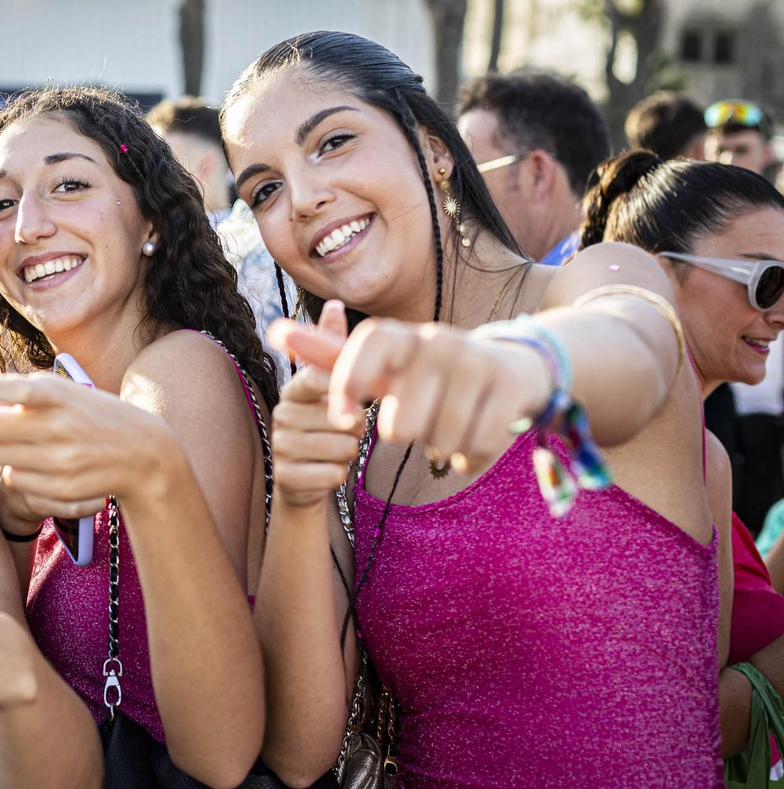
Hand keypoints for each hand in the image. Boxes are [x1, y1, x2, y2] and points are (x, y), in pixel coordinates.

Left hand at [0, 372, 175, 517]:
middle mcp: (55, 426)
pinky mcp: (61, 487)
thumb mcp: (65, 391)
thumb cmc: (94, 414)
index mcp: (55, 395)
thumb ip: (21, 389)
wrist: (143, 454)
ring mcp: (58, 460)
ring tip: (16, 441)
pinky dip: (16, 469)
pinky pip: (14, 478)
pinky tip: (35, 463)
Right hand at [263, 301, 363, 509]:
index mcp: (293, 388)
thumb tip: (335, 302)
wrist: (303, 479)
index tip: (355, 398)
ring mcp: (280, 446)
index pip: (319, 378)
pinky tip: (326, 470)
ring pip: (342, 447)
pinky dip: (339, 474)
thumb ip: (333, 347)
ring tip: (334, 450)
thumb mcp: (331, 386)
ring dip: (348, 452)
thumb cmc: (324, 426)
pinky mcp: (286, 477)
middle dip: (354, 428)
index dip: (345, 389)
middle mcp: (282, 414)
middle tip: (342, 430)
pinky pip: (334, 474)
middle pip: (342, 418)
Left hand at [270, 299, 550, 474]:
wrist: (514, 366)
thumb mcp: (382, 363)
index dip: (348, 383)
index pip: (367, 345)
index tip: (342, 418)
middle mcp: (436, 341)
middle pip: (400, 426)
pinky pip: (477, 447)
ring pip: (439, 440)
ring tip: (451, 422)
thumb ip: (328, 353)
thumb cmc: (429, 372)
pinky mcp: (511, 386)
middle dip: (408, 434)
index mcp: (399, 337)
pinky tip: (475, 436)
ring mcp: (476, 361)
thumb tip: (274, 332)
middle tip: (423, 415)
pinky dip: (472, 456)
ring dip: (442, 445)